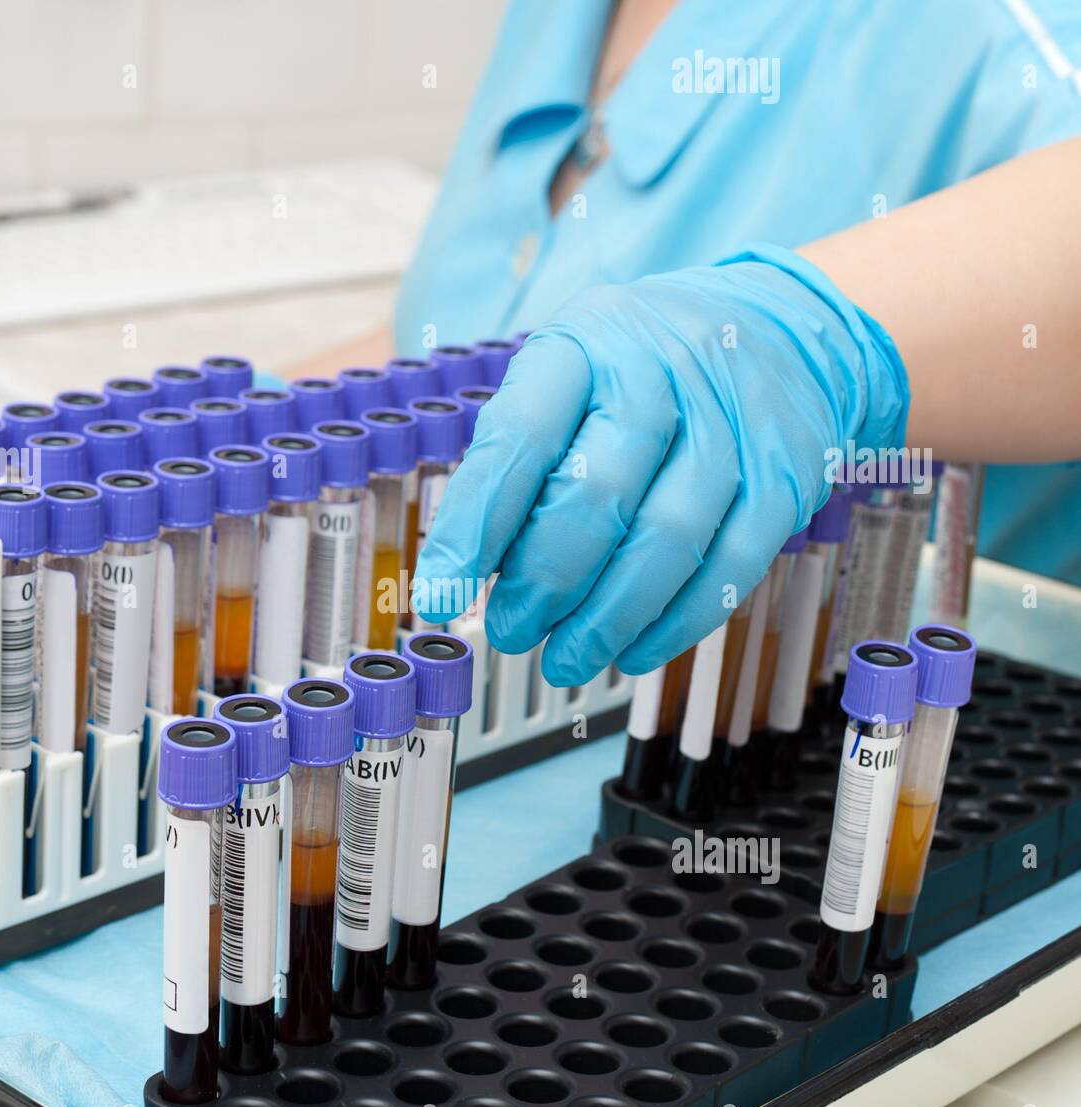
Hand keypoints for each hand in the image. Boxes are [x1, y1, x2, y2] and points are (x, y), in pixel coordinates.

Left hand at [412, 244, 908, 684]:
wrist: (777, 331)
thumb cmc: (640, 371)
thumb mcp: (564, 379)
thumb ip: (515, 462)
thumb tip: (462, 570)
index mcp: (584, 346)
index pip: (519, 439)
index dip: (474, 527)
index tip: (440, 595)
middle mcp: (661, 373)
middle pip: (595, 494)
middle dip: (543, 583)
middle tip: (512, 630)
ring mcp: (732, 424)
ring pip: (665, 539)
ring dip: (606, 619)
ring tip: (566, 657)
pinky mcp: (784, 476)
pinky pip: (730, 567)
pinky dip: (675, 624)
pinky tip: (633, 650)